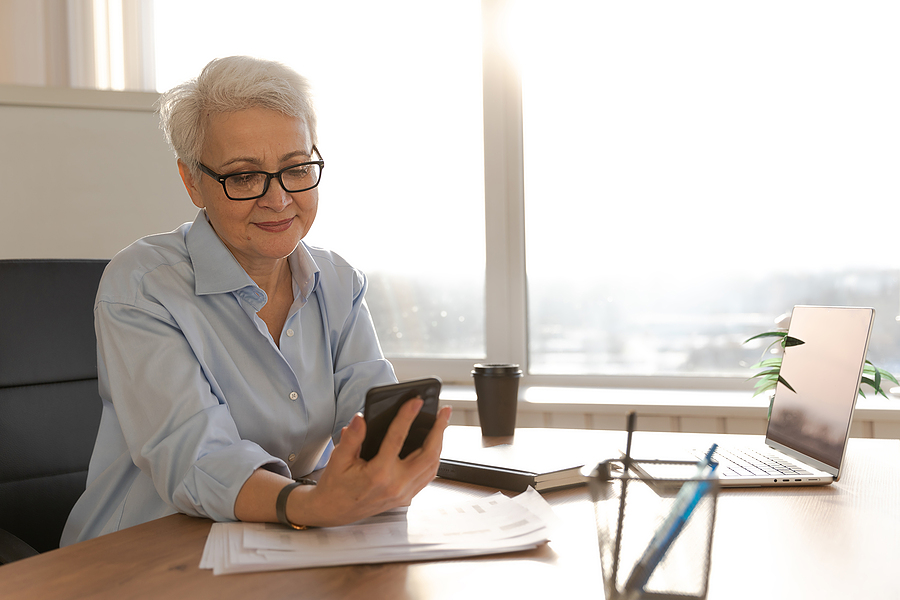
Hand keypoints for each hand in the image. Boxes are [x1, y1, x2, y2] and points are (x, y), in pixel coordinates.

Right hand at [287, 397, 451, 526]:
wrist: (334, 511)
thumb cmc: (336, 485)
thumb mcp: (338, 459)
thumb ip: (352, 438)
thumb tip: (360, 418)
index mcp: (378, 475)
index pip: (397, 439)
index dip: (407, 417)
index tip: (415, 401)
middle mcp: (395, 485)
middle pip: (427, 454)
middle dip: (438, 430)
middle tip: (443, 411)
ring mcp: (403, 494)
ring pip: (432, 466)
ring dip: (439, 443)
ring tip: (441, 424)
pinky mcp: (406, 498)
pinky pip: (427, 477)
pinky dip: (433, 459)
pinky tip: (434, 446)